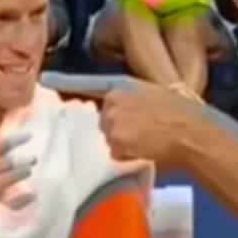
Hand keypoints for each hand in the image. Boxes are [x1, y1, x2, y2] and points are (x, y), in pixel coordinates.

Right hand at [0, 130, 36, 210]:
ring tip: (29, 171)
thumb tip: (33, 138)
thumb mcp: (15, 177)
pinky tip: (31, 195)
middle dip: (12, 161)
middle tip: (34, 159)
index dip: (11, 141)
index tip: (30, 136)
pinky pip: (2, 207)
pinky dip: (16, 201)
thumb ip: (20, 162)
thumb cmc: (10, 197)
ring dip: (11, 175)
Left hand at [38, 72, 195, 165]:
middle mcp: (112, 103)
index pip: (87, 84)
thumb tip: (121, 116)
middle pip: (102, 120)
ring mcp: (112, 125)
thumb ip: (133, 101)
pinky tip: (148, 151)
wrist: (193, 134)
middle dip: (117, 127)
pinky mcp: (116, 145)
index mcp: (123, 85)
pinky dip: (128, 157)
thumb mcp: (157, 94)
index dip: (65, 83)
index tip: (44, 80)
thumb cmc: (185, 114)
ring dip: (123, 144)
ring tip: (150, 141)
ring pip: (109, 139)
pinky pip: (117, 155)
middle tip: (145, 131)